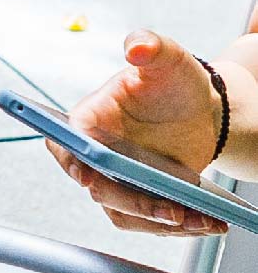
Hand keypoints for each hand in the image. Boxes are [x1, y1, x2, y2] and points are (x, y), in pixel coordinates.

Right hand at [56, 34, 226, 236]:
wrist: (203, 111)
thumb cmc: (176, 81)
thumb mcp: (168, 58)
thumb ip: (150, 45)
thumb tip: (135, 48)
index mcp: (91, 118)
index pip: (67, 141)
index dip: (71, 160)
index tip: (87, 175)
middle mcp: (97, 152)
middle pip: (99, 187)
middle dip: (134, 203)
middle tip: (172, 209)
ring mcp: (117, 177)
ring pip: (122, 212)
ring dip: (158, 223)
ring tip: (198, 219)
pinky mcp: (139, 196)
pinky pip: (147, 222)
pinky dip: (174, 227)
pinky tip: (205, 221)